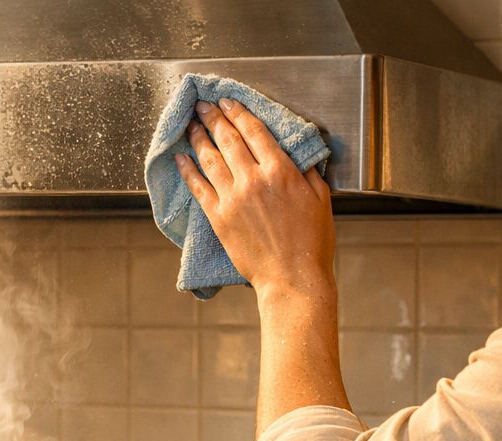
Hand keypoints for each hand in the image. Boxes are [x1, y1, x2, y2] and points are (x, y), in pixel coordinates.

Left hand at [175, 98, 335, 302]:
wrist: (292, 278)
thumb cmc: (311, 243)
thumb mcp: (321, 199)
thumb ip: (307, 172)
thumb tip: (298, 155)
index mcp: (280, 170)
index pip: (253, 130)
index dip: (238, 112)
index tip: (227, 101)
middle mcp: (253, 179)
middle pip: (227, 138)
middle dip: (213, 117)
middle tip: (203, 106)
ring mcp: (232, 198)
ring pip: (209, 158)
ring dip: (198, 138)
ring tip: (191, 125)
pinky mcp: (218, 218)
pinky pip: (198, 187)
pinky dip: (187, 170)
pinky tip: (181, 159)